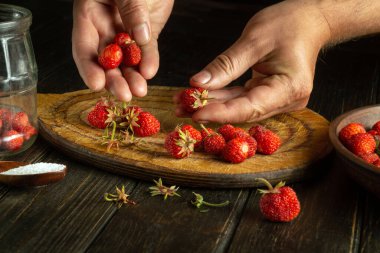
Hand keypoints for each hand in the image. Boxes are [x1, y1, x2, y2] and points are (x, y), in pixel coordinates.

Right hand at [72, 0, 173, 100]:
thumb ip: (132, 10)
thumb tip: (140, 38)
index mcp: (89, 15)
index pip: (83, 47)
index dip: (88, 68)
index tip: (96, 84)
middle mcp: (104, 28)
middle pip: (105, 60)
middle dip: (113, 79)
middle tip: (123, 94)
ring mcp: (125, 33)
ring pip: (125, 62)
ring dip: (132, 77)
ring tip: (140, 90)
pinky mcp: (145, 35)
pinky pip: (146, 52)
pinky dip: (148, 63)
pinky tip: (150, 73)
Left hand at [175, 1, 330, 123]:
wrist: (309, 21)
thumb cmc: (289, 24)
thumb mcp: (254, 40)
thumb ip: (226, 65)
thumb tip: (197, 84)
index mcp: (289, 88)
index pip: (249, 107)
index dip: (220, 112)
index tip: (194, 112)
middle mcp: (287, 101)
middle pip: (243, 111)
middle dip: (210, 109)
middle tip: (180, 107)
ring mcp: (279, 100)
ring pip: (240, 107)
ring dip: (213, 104)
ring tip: (184, 102)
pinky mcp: (271, 96)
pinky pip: (243, 99)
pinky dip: (222, 97)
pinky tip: (200, 96)